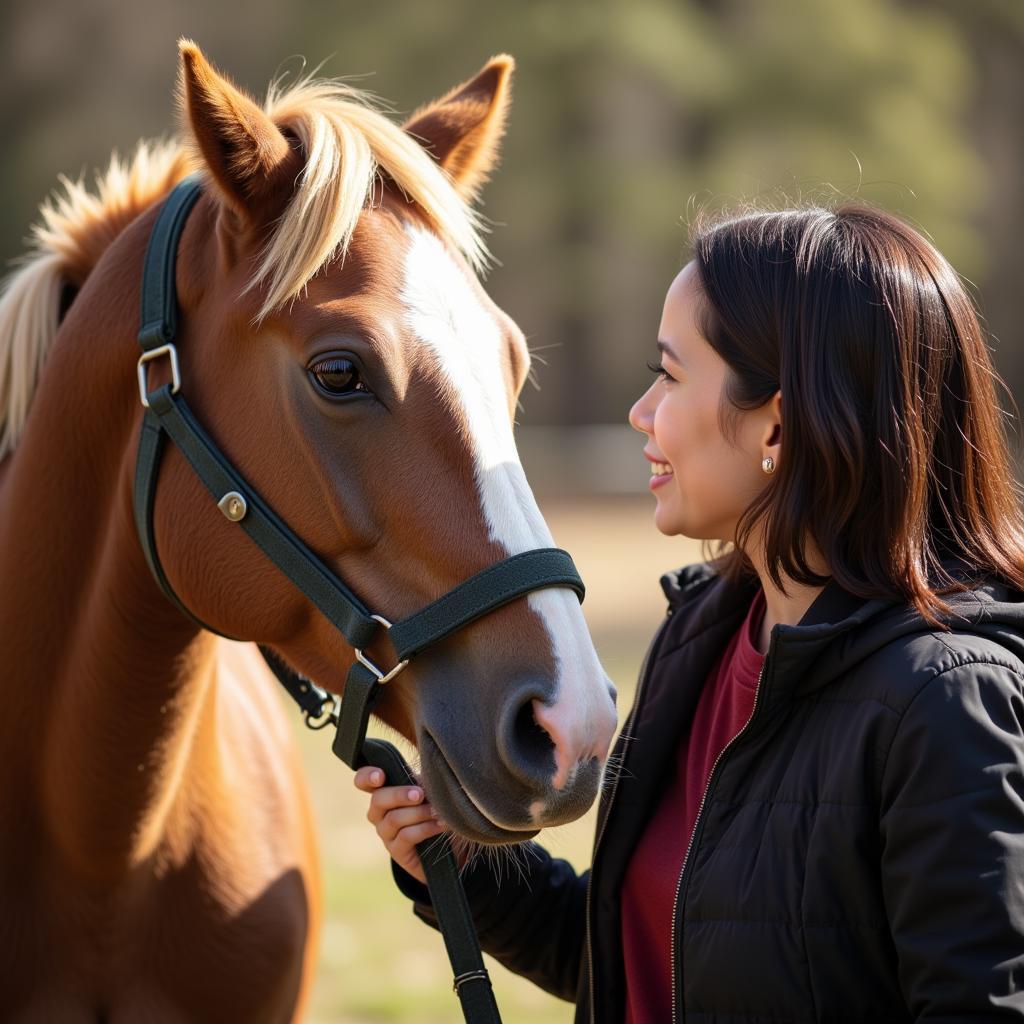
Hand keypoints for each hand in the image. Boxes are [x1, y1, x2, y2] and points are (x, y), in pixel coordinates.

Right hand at [353, 766, 447, 884]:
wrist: (452, 843)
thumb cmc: (438, 806)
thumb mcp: (429, 788)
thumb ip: (421, 778)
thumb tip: (423, 761)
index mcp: (384, 791)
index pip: (363, 781)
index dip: (367, 777)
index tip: (380, 777)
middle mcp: (379, 813)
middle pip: (378, 800)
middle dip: (399, 795)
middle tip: (420, 794)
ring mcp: (386, 833)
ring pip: (393, 819)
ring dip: (418, 813)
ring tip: (437, 811)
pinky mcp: (396, 852)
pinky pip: (405, 836)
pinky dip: (425, 828)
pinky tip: (440, 824)